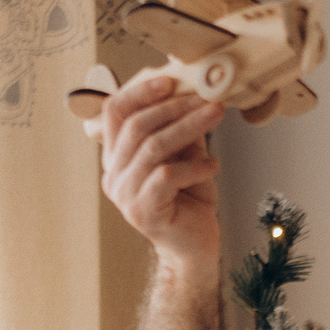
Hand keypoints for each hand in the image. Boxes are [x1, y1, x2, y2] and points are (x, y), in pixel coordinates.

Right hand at [97, 73, 225, 281]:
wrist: (196, 249)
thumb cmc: (191, 202)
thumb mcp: (186, 157)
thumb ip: (180, 131)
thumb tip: (192, 94)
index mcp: (116, 158)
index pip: (114, 114)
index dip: (139, 92)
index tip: (170, 80)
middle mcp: (113, 176)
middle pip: (136, 127)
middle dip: (175, 107)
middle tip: (208, 98)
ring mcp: (125, 196)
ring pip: (153, 148)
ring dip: (189, 127)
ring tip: (216, 116)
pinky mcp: (143, 212)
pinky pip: (167, 176)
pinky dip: (195, 166)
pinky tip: (214, 165)